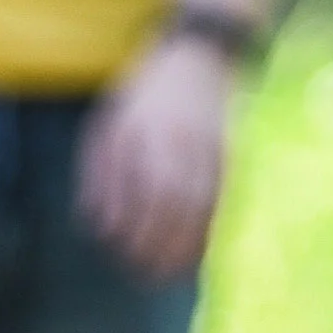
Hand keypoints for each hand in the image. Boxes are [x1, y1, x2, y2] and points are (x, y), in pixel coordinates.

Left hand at [77, 31, 235, 278]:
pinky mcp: (233, 149)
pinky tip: (206, 247)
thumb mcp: (107, 127)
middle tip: (149, 276)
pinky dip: (217, 226)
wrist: (198, 55)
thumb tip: (101, 227)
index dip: (136, 230)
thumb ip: (100, 176)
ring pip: (204, 203)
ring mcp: (209, 142)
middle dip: (162, 246)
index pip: (139, 194)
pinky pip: (227, 195)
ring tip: (175, 272)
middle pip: (173, 204)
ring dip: (190, 244)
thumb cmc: (143, 98)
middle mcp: (177, 138)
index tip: (126, 257)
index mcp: (141, 132)